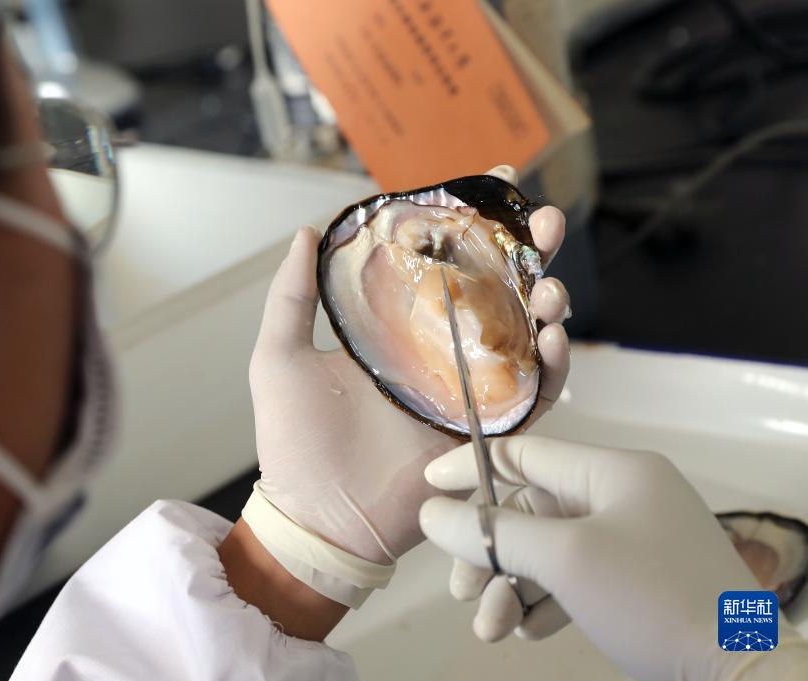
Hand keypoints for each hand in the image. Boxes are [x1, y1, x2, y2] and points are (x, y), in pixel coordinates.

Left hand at [250, 165, 570, 563]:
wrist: (314, 516)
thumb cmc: (292, 441)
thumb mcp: (279, 357)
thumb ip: (292, 297)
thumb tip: (305, 232)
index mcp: (395, 328)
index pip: (442, 262)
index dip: (473, 221)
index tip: (496, 178)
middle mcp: (437, 352)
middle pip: (498, 291)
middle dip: (531, 254)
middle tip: (548, 223)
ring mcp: (464, 391)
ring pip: (525, 337)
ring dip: (548, 305)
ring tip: (551, 288)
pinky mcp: (483, 432)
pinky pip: (532, 396)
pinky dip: (553, 369)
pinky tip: (555, 340)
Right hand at [419, 435, 769, 680]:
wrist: (738, 675)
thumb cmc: (649, 598)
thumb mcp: (565, 559)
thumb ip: (492, 533)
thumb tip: (430, 513)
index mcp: (614, 472)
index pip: (526, 454)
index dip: (472, 470)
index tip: (426, 490)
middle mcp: (623, 498)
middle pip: (530, 514)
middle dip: (490, 556)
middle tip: (460, 593)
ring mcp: (632, 543)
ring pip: (547, 553)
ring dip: (511, 588)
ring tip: (492, 629)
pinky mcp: (637, 583)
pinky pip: (573, 581)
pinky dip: (545, 602)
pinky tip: (530, 631)